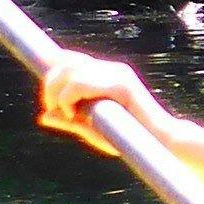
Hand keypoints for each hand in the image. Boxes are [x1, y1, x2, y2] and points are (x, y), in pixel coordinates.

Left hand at [37, 49, 170, 158]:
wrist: (159, 144)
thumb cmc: (128, 138)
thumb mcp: (92, 129)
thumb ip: (69, 121)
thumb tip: (43, 116)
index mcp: (106, 74)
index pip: (71, 59)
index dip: (53, 76)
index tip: (50, 102)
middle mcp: (112, 69)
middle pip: (67, 61)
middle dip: (51, 84)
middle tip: (52, 108)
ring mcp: (118, 74)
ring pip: (71, 71)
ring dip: (58, 92)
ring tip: (64, 113)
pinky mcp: (122, 85)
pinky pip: (81, 83)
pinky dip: (68, 97)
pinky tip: (71, 112)